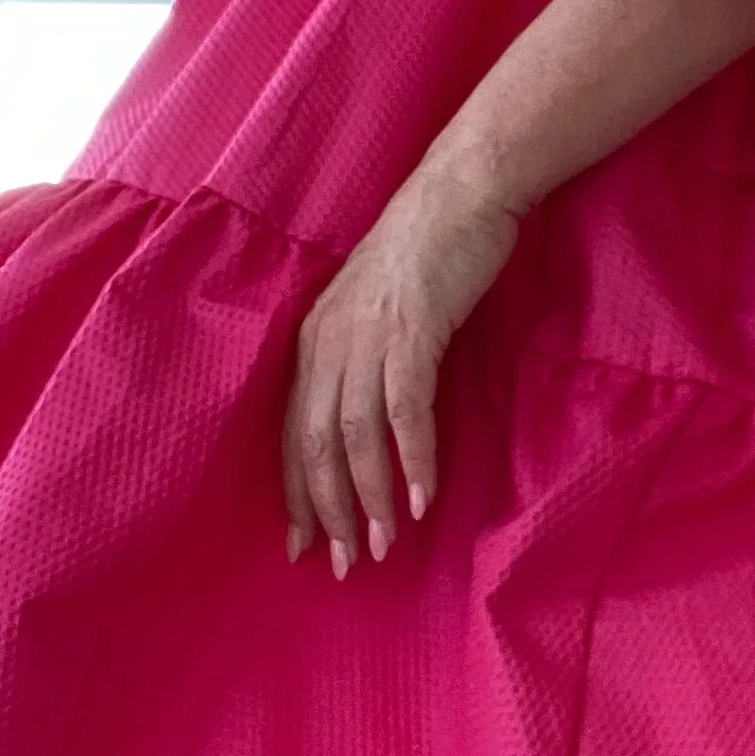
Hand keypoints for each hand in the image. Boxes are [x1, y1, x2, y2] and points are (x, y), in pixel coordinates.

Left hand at [282, 160, 519, 575]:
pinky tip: (423, 499)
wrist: (462, 190)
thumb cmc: (427, 250)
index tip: (304, 545)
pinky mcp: (413, 330)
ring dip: (371, 499)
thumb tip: (373, 422)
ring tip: (387, 546)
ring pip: (355, 436)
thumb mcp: (378, 309)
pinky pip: (405, 410)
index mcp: (314, 339)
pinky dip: (413, 459)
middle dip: (329, 513)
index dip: (296, 493)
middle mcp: (329, 341)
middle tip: (349, 565)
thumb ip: (365, 357)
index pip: (292, 431)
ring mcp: (369, 336)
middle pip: (316, 444)